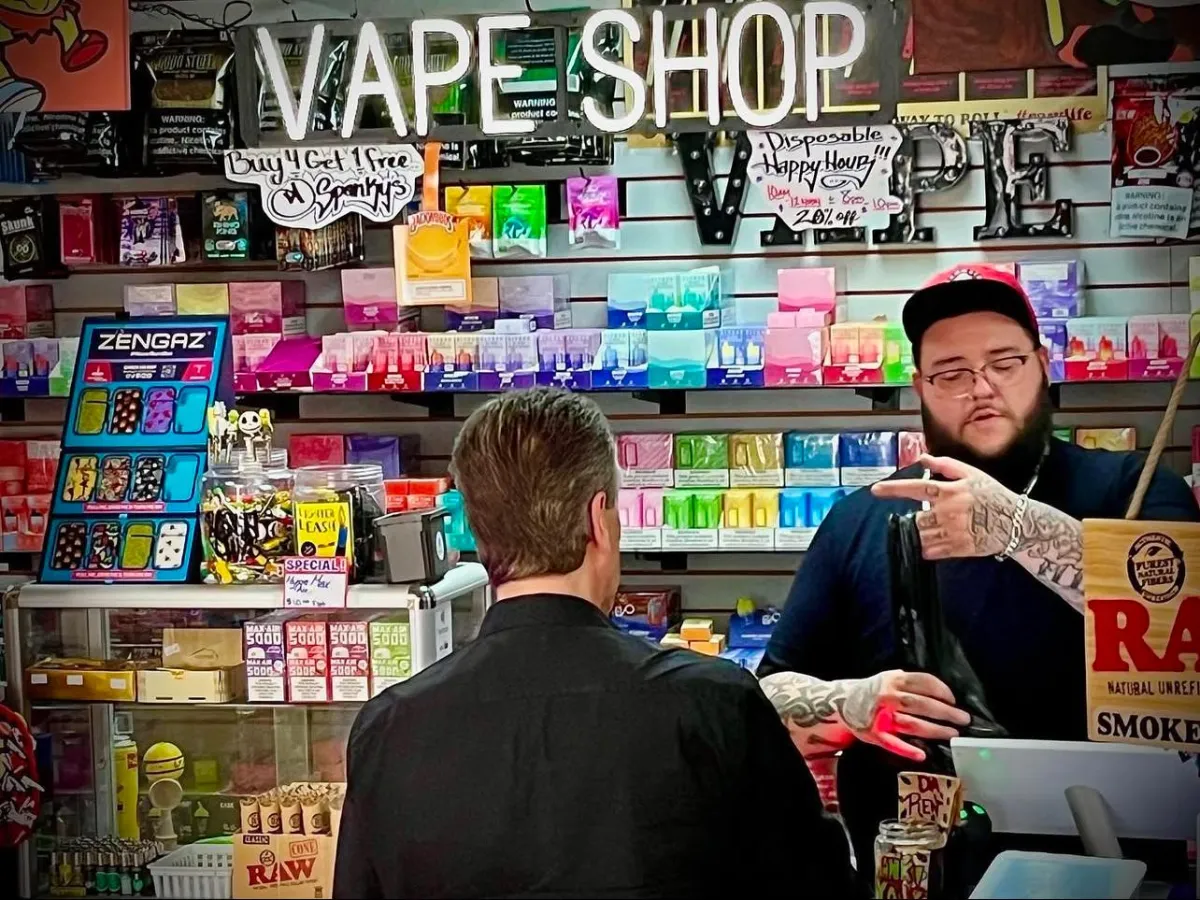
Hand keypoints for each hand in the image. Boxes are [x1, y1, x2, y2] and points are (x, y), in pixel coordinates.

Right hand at [841, 670, 971, 761]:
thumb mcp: (888, 678)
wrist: (841, 700)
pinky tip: (922, 755)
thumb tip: (939, 693)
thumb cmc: (872, 691)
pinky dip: (907, 750)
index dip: (941, 691)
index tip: (953, 700)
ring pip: (912, 724)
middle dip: (945, 712)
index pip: (923, 682)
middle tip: (963, 719)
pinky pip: (892, 743)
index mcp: (893, 680)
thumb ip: (909, 683)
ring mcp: (881, 716)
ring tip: (952, 734)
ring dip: (934, 729)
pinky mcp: (873, 733)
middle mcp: (888, 696)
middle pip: (921, 704)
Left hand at [870, 454, 1018, 559]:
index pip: (916, 488)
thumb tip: (923, 457)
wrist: (1017, 523)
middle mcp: (949, 512)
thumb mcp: (972, 474)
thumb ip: (945, 465)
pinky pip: (932, 552)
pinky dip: (925, 549)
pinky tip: (930, 544)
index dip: (894, 489)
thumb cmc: (993, 495)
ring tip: (928, 531)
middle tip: (921, 519)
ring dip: (917, 535)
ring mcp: (953, 532)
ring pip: (921, 536)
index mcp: (950, 491)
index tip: (875, 490)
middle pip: (915, 519)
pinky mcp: (959, 549)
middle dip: (912, 520)